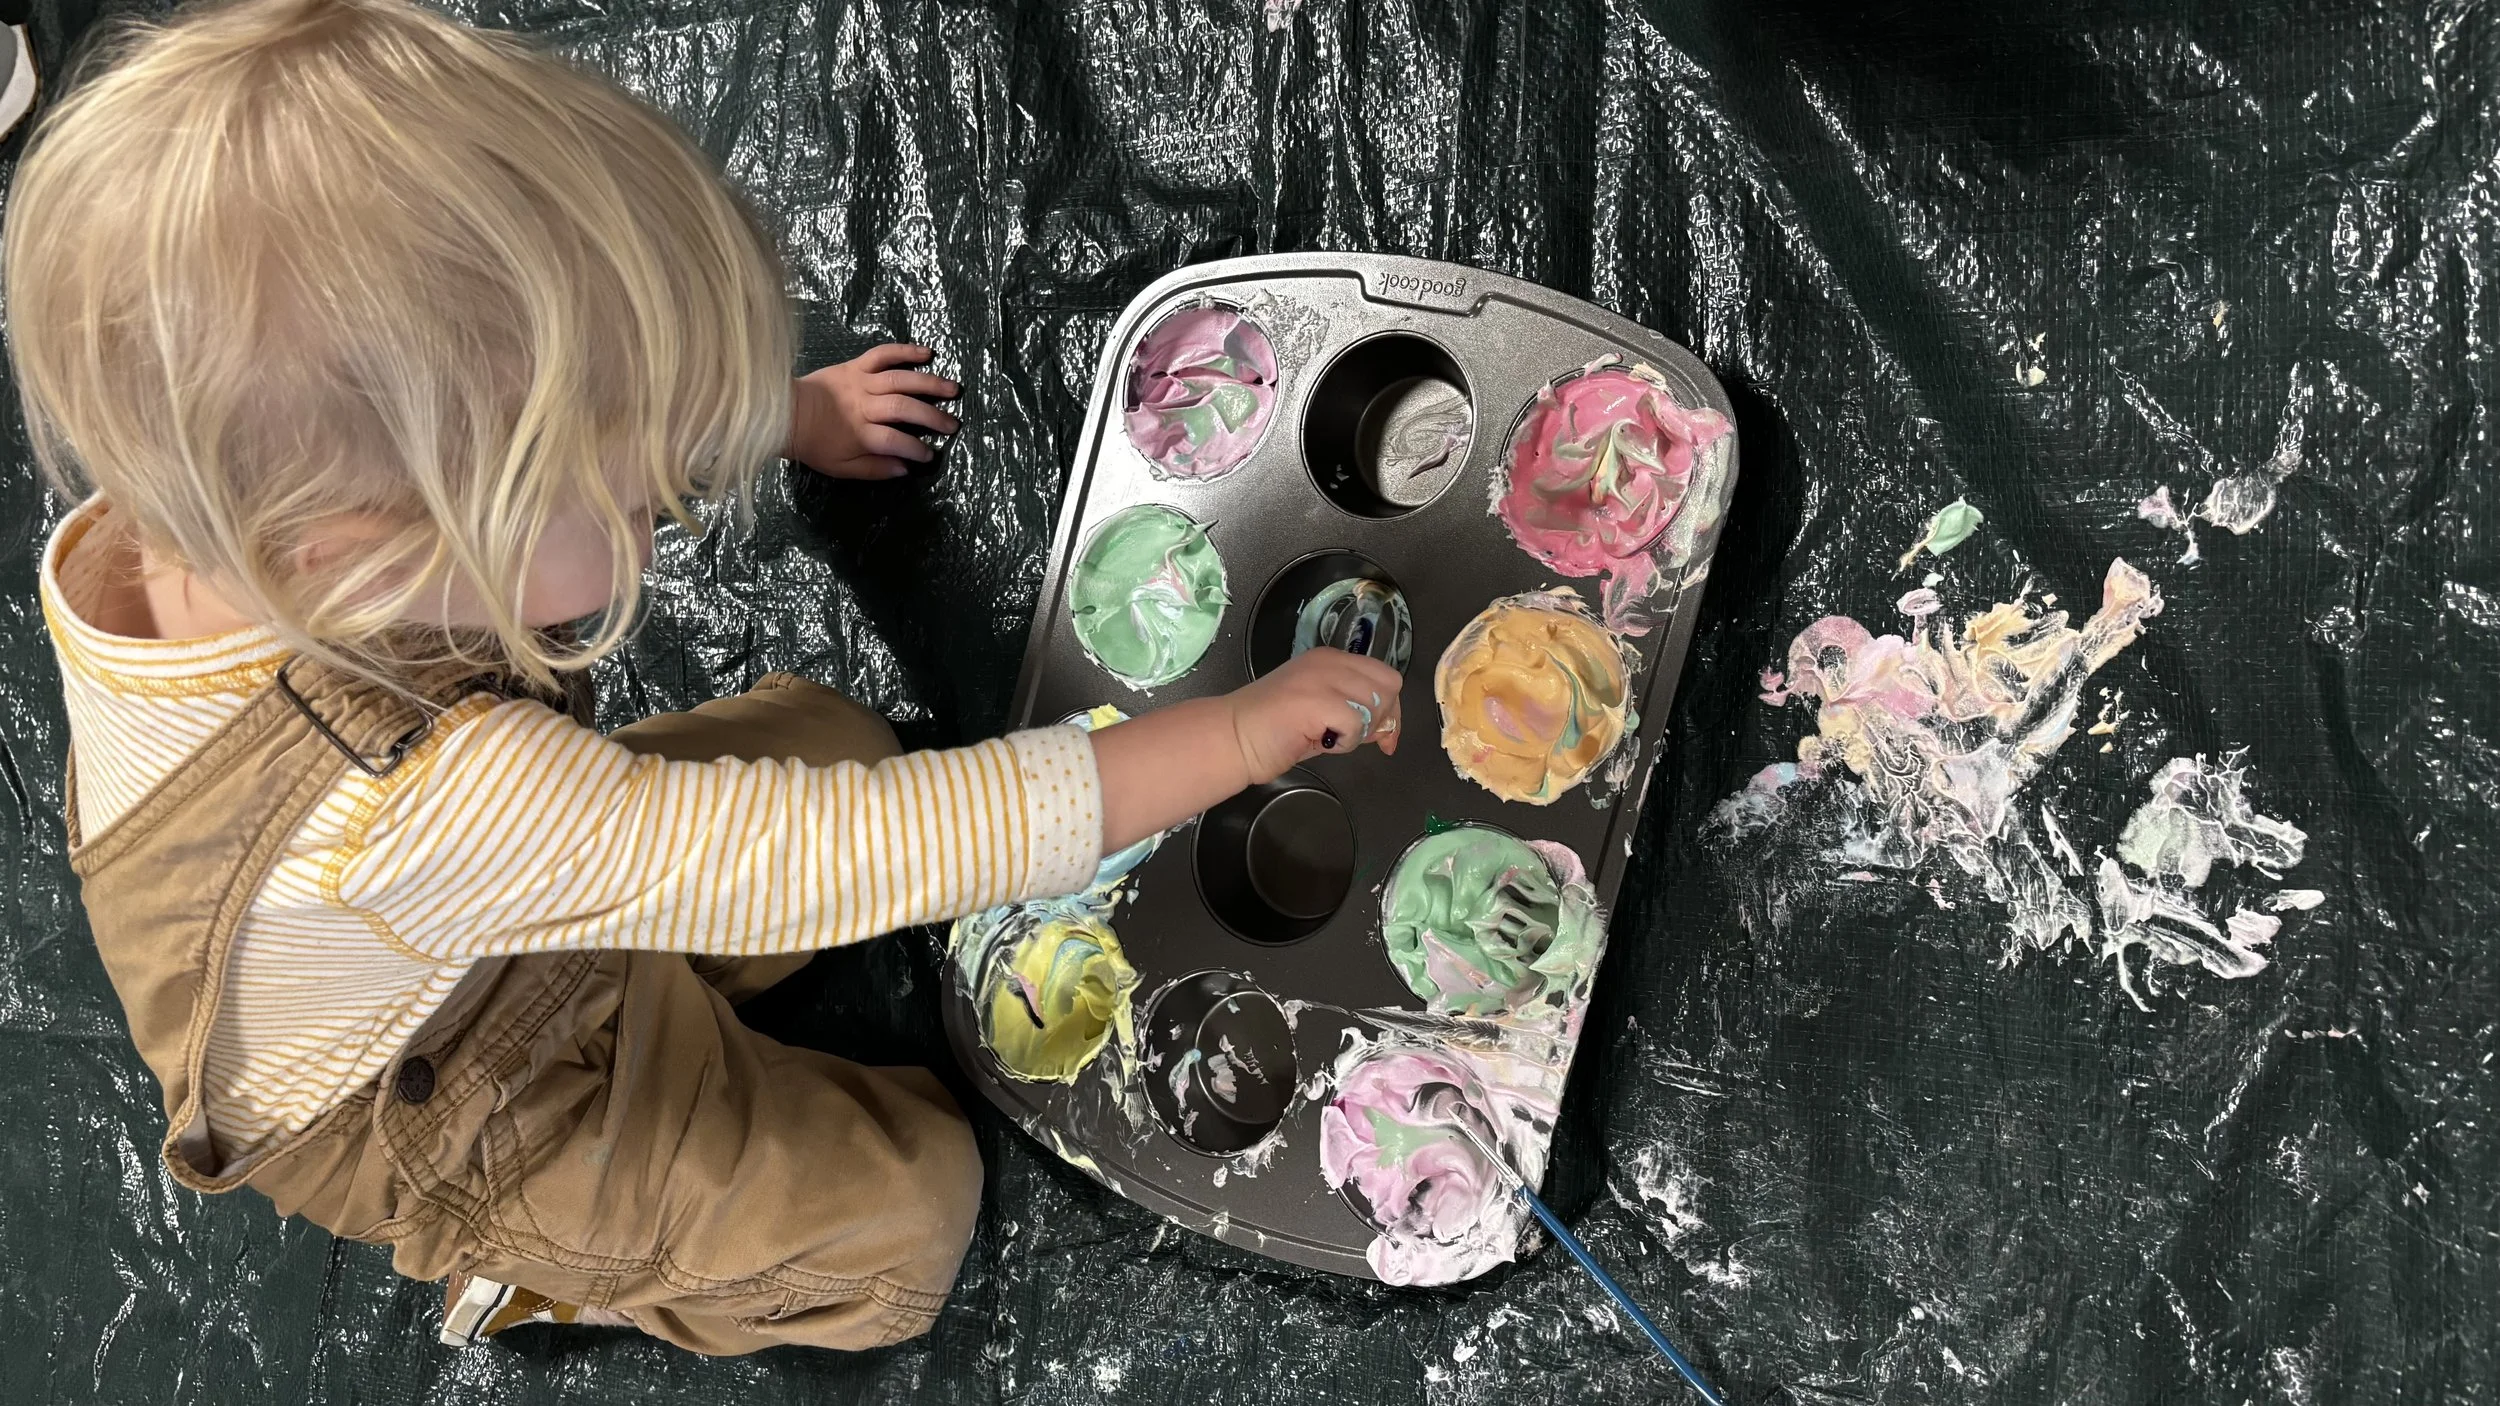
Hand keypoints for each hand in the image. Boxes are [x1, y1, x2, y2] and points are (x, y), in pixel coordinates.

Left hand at [787, 344, 960, 478]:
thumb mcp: (841, 468)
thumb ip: (874, 470)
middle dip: (932, 417)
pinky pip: (882, 354)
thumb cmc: (815, 444)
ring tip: (953, 389)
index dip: (916, 449)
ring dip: (929, 383)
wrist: (785, 413)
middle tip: (952, 425)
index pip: (895, 441)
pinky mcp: (855, 365)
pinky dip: (905, 351)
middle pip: (903, 408)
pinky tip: (927, 353)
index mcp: (859, 434)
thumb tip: (905, 468)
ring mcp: (860, 382)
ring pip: (900, 379)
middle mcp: (863, 406)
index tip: (930, 456)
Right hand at [1225, 648, 1405, 782]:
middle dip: (1380, 718)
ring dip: (1359, 731)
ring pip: (1376, 703)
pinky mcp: (1317, 700)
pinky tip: (1322, 742)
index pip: (1384, 675)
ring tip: (1328, 738)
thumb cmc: (1271, 732)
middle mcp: (1329, 661)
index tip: (1383, 739)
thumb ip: (1355, 715)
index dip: (1390, 710)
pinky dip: (1346, 741)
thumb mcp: (1322, 718)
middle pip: (1389, 685)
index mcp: (1330, 660)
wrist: (1232, 737)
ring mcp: (1322, 677)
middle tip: (1350, 737)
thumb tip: (1386, 729)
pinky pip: (1357, 723)